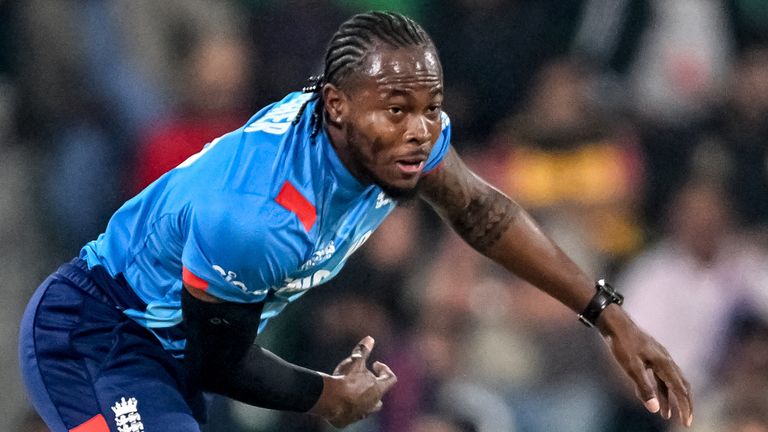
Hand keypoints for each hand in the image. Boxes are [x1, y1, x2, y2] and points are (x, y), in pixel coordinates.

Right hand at [310, 336, 396, 427]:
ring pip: (368, 406)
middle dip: (374, 386)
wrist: (330, 400)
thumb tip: (370, 339)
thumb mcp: (355, 361)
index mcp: (378, 388)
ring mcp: (362, 413)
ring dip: (363, 398)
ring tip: (353, 390)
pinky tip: (341, 400)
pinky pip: (353, 413)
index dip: (384, 369)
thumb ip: (363, 350)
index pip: (390, 378)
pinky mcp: (349, 420)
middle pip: (380, 395)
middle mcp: (373, 403)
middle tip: (365, 378)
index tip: (375, 364)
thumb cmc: (346, 379)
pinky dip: (350, 407)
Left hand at [599, 305, 693, 426]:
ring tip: (665, 415)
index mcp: (665, 363)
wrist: (614, 323)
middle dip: (684, 404)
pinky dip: (659, 389)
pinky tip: (653, 397)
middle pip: (682, 385)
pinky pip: (660, 376)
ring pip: (670, 382)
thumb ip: (644, 388)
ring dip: (669, 399)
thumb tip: (655, 409)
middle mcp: (666, 360)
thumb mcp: (632, 367)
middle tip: (685, 420)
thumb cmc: (622, 343)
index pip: (681, 390)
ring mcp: (659, 357)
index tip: (686, 423)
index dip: (685, 407)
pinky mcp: (650, 356)